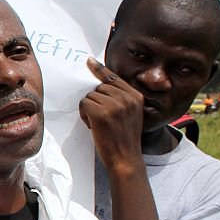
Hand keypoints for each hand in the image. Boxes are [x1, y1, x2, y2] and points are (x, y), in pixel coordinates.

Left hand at [79, 57, 145, 175]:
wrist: (125, 158)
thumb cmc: (124, 139)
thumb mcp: (130, 114)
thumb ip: (121, 99)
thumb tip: (100, 86)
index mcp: (136, 96)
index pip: (114, 78)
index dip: (100, 70)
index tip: (89, 62)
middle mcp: (127, 97)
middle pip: (99, 87)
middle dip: (95, 101)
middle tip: (101, 118)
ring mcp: (115, 104)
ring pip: (89, 96)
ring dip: (89, 109)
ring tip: (99, 124)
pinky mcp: (101, 113)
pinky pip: (84, 104)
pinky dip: (84, 115)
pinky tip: (92, 125)